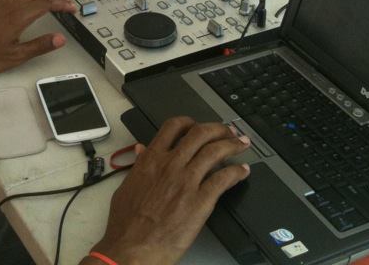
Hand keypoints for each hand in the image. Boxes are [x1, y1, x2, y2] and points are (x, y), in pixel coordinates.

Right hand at [91, 117, 250, 264]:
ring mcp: (187, 182)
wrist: (134, 247)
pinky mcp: (200, 202)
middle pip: (200, 134)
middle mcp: (172, 165)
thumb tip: (141, 151)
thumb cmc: (127, 223)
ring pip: (215, 152)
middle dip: (218, 129)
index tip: (198, 125)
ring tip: (242, 145)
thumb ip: (138, 165)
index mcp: (152, 159)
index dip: (190, 122)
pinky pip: (223, 180)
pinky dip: (236, 172)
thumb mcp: (127, 186)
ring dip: (232, 145)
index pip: (174, 127)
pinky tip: (242, 171)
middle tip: (228, 131)